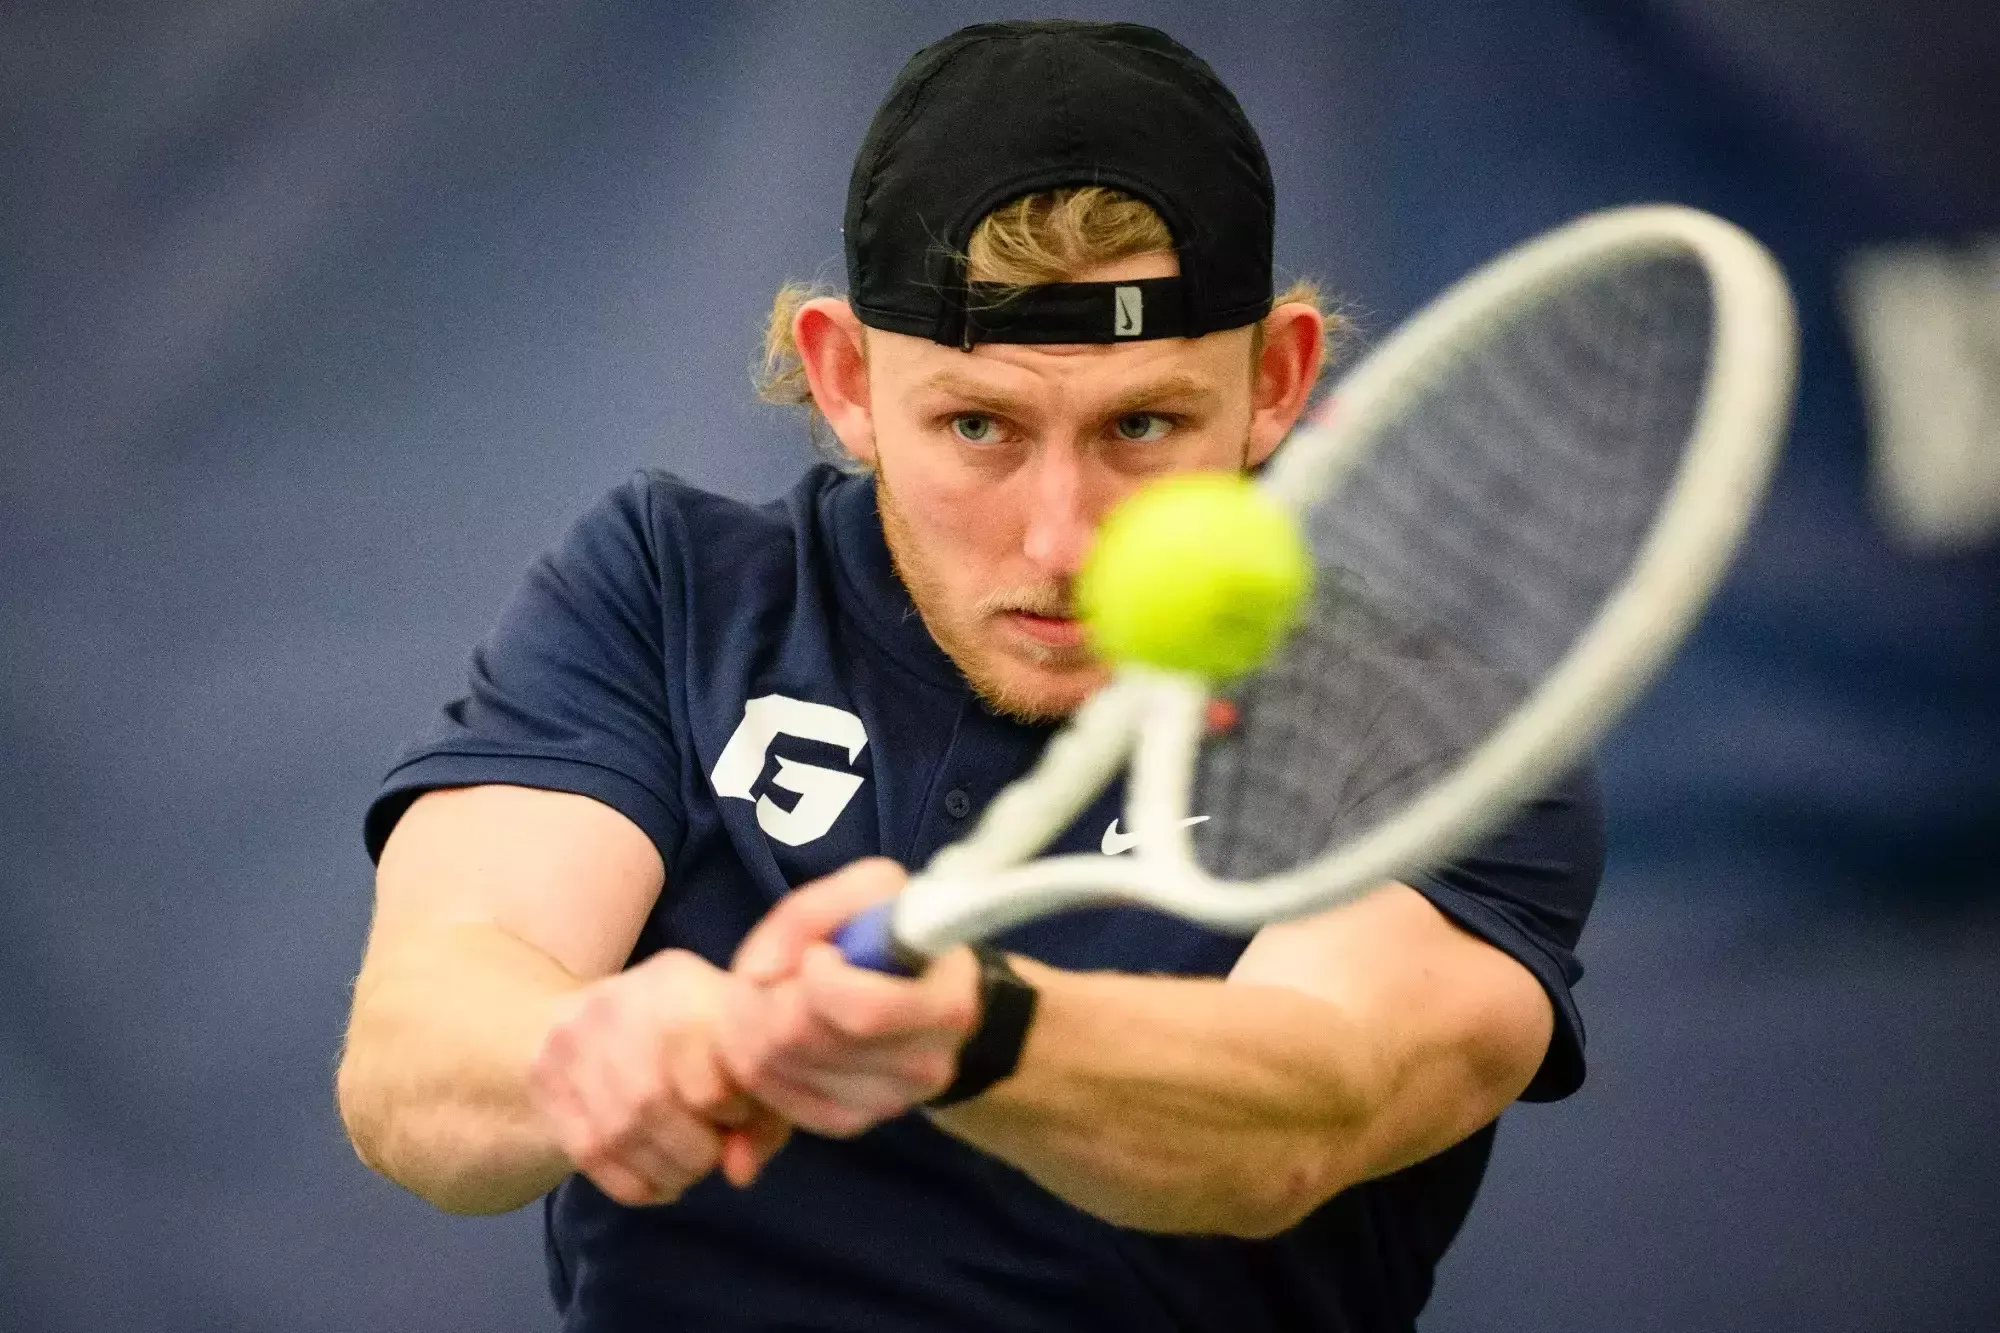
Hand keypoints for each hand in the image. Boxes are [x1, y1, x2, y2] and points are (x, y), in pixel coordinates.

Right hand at [527, 949, 790, 1205]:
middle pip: (652, 1101)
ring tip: (686, 1166)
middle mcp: (619, 1002)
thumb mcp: (742, 1055)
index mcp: (680, 982)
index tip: (740, 1115)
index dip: (732, 1109)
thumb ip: (763, 1115)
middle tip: (711, 1152)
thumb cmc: (697, 1040)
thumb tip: (739, 1173)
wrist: (593, 1017)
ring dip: (665, 1170)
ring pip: (618, 1133)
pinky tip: (655, 1174)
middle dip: (695, 1148)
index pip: (706, 1061)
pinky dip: (634, 1181)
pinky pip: (590, 1153)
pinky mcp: (545, 1078)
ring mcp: (574, 1039)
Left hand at [721, 858, 980, 1136]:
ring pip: (777, 1067)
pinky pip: (773, 1096)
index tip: (816, 953)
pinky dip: (754, 1057)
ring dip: (749, 1022)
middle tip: (770, 970)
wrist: (922, 990)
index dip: (818, 978)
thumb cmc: (896, 933)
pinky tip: (768, 1029)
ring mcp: (887, 1104)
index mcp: (947, 1006)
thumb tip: (759, 973)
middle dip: (765, 995)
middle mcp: (925, 1067)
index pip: (865, 1010)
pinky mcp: (849, 1124)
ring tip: (767, 993)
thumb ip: (812, 912)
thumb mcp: (873, 891)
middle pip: (805, 1038)